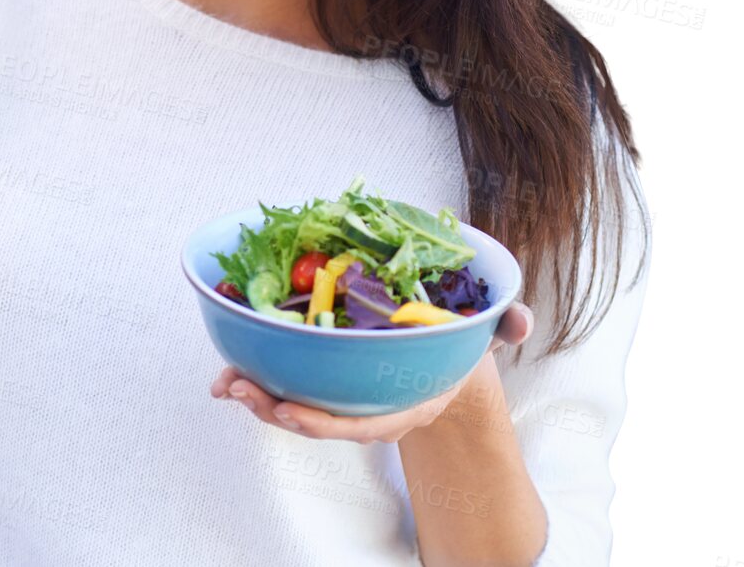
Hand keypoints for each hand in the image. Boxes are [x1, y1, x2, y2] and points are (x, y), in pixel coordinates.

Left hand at [210, 302, 533, 443]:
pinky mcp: (324, 380)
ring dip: (255, 395)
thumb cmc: (459, 346)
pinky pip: (287, 384)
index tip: (288, 412)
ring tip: (223, 382)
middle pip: (317, 420)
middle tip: (237, 389)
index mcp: (407, 401)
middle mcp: (371, 407)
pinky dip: (257, 376)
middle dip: (273, 409)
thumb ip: (504, 326)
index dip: (325, 423)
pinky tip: (227, 368)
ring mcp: (345, 398)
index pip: (363, 423)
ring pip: (295, 406)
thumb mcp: (485, 336)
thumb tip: (520, 319)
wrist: (445, 363)